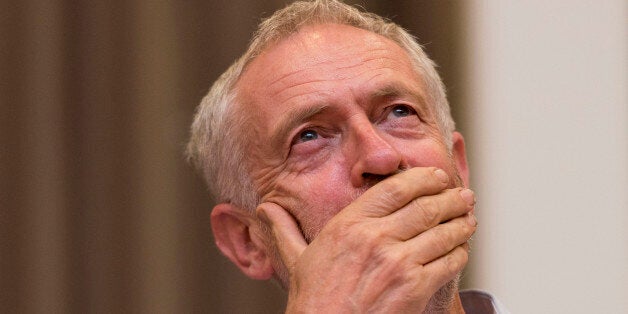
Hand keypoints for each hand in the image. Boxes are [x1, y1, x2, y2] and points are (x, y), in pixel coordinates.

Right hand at [257, 167, 476, 312]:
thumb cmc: (313, 301)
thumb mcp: (296, 259)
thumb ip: (284, 229)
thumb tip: (265, 208)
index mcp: (349, 224)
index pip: (396, 187)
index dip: (423, 178)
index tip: (437, 177)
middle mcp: (375, 237)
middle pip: (426, 205)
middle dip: (451, 198)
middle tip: (463, 196)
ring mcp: (397, 262)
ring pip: (443, 232)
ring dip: (462, 223)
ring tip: (469, 219)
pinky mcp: (414, 287)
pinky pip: (448, 261)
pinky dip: (460, 252)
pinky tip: (461, 249)